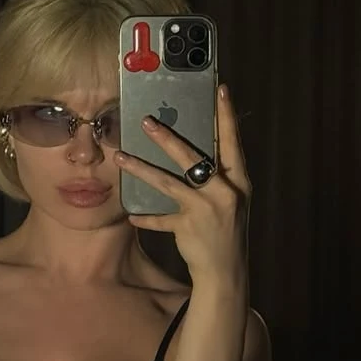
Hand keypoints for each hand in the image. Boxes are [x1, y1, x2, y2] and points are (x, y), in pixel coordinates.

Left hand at [115, 84, 250, 285]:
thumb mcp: (230, 200)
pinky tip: (132, 215)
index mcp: (238, 181)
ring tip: (121, 157)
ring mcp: (206, 210)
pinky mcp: (188, 228)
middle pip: (193, 158)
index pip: (232, 142)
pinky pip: (161, 219)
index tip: (220, 90)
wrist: (226, 271)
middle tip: (146, 121)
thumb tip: (191, 150)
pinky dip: (147, 218)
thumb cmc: (226, 230)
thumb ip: (217, 177)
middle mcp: (224, 192)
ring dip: (143, 169)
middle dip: (168, 138)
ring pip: (169, 183)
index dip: (226, 116)